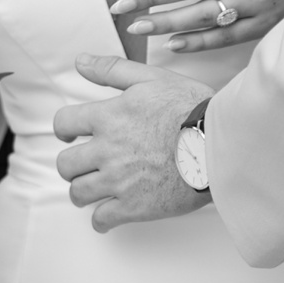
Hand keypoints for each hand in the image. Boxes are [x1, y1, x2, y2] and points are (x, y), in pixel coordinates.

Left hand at [52, 55, 213, 232]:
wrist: (219, 144)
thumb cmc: (192, 109)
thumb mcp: (152, 78)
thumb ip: (113, 69)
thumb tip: (81, 62)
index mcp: (108, 117)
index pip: (64, 123)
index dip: (64, 129)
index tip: (70, 135)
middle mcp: (107, 150)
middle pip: (66, 164)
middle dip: (72, 165)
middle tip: (84, 165)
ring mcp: (119, 181)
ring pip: (79, 193)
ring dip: (83, 191)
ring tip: (95, 190)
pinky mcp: (135, 207)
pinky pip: (102, 219)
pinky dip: (101, 220)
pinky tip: (108, 216)